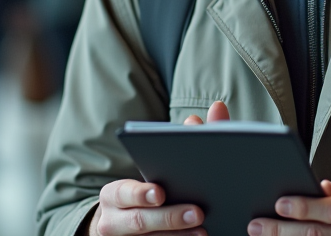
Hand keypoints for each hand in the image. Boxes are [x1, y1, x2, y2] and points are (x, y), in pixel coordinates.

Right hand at [89, 102, 230, 235]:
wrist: (119, 229)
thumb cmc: (149, 187)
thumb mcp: (156, 166)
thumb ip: (187, 138)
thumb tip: (218, 108)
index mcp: (114, 194)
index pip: (122, 192)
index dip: (140, 193)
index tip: (161, 192)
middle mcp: (112, 220)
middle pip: (139, 221)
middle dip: (169, 217)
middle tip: (199, 212)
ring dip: (178, 235)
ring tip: (204, 231)